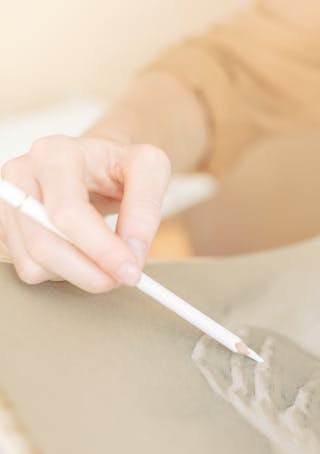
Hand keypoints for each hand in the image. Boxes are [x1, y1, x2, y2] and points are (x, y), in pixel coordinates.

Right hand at [0, 135, 169, 291]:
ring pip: (35, 264)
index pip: (68, 213)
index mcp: (55, 155)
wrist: (97, 166)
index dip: (101, 249)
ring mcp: (10, 205)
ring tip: (102, 258)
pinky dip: (62, 274)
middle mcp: (23, 176)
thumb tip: (132, 251)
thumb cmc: (117, 166)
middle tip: (121, 276)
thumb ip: (146, 206)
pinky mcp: (8, 229)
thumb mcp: (148, 168)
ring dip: (78, 274)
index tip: (130, 269)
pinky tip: (79, 255)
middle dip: (90, 272)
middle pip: (45, 245)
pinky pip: (32, 271)